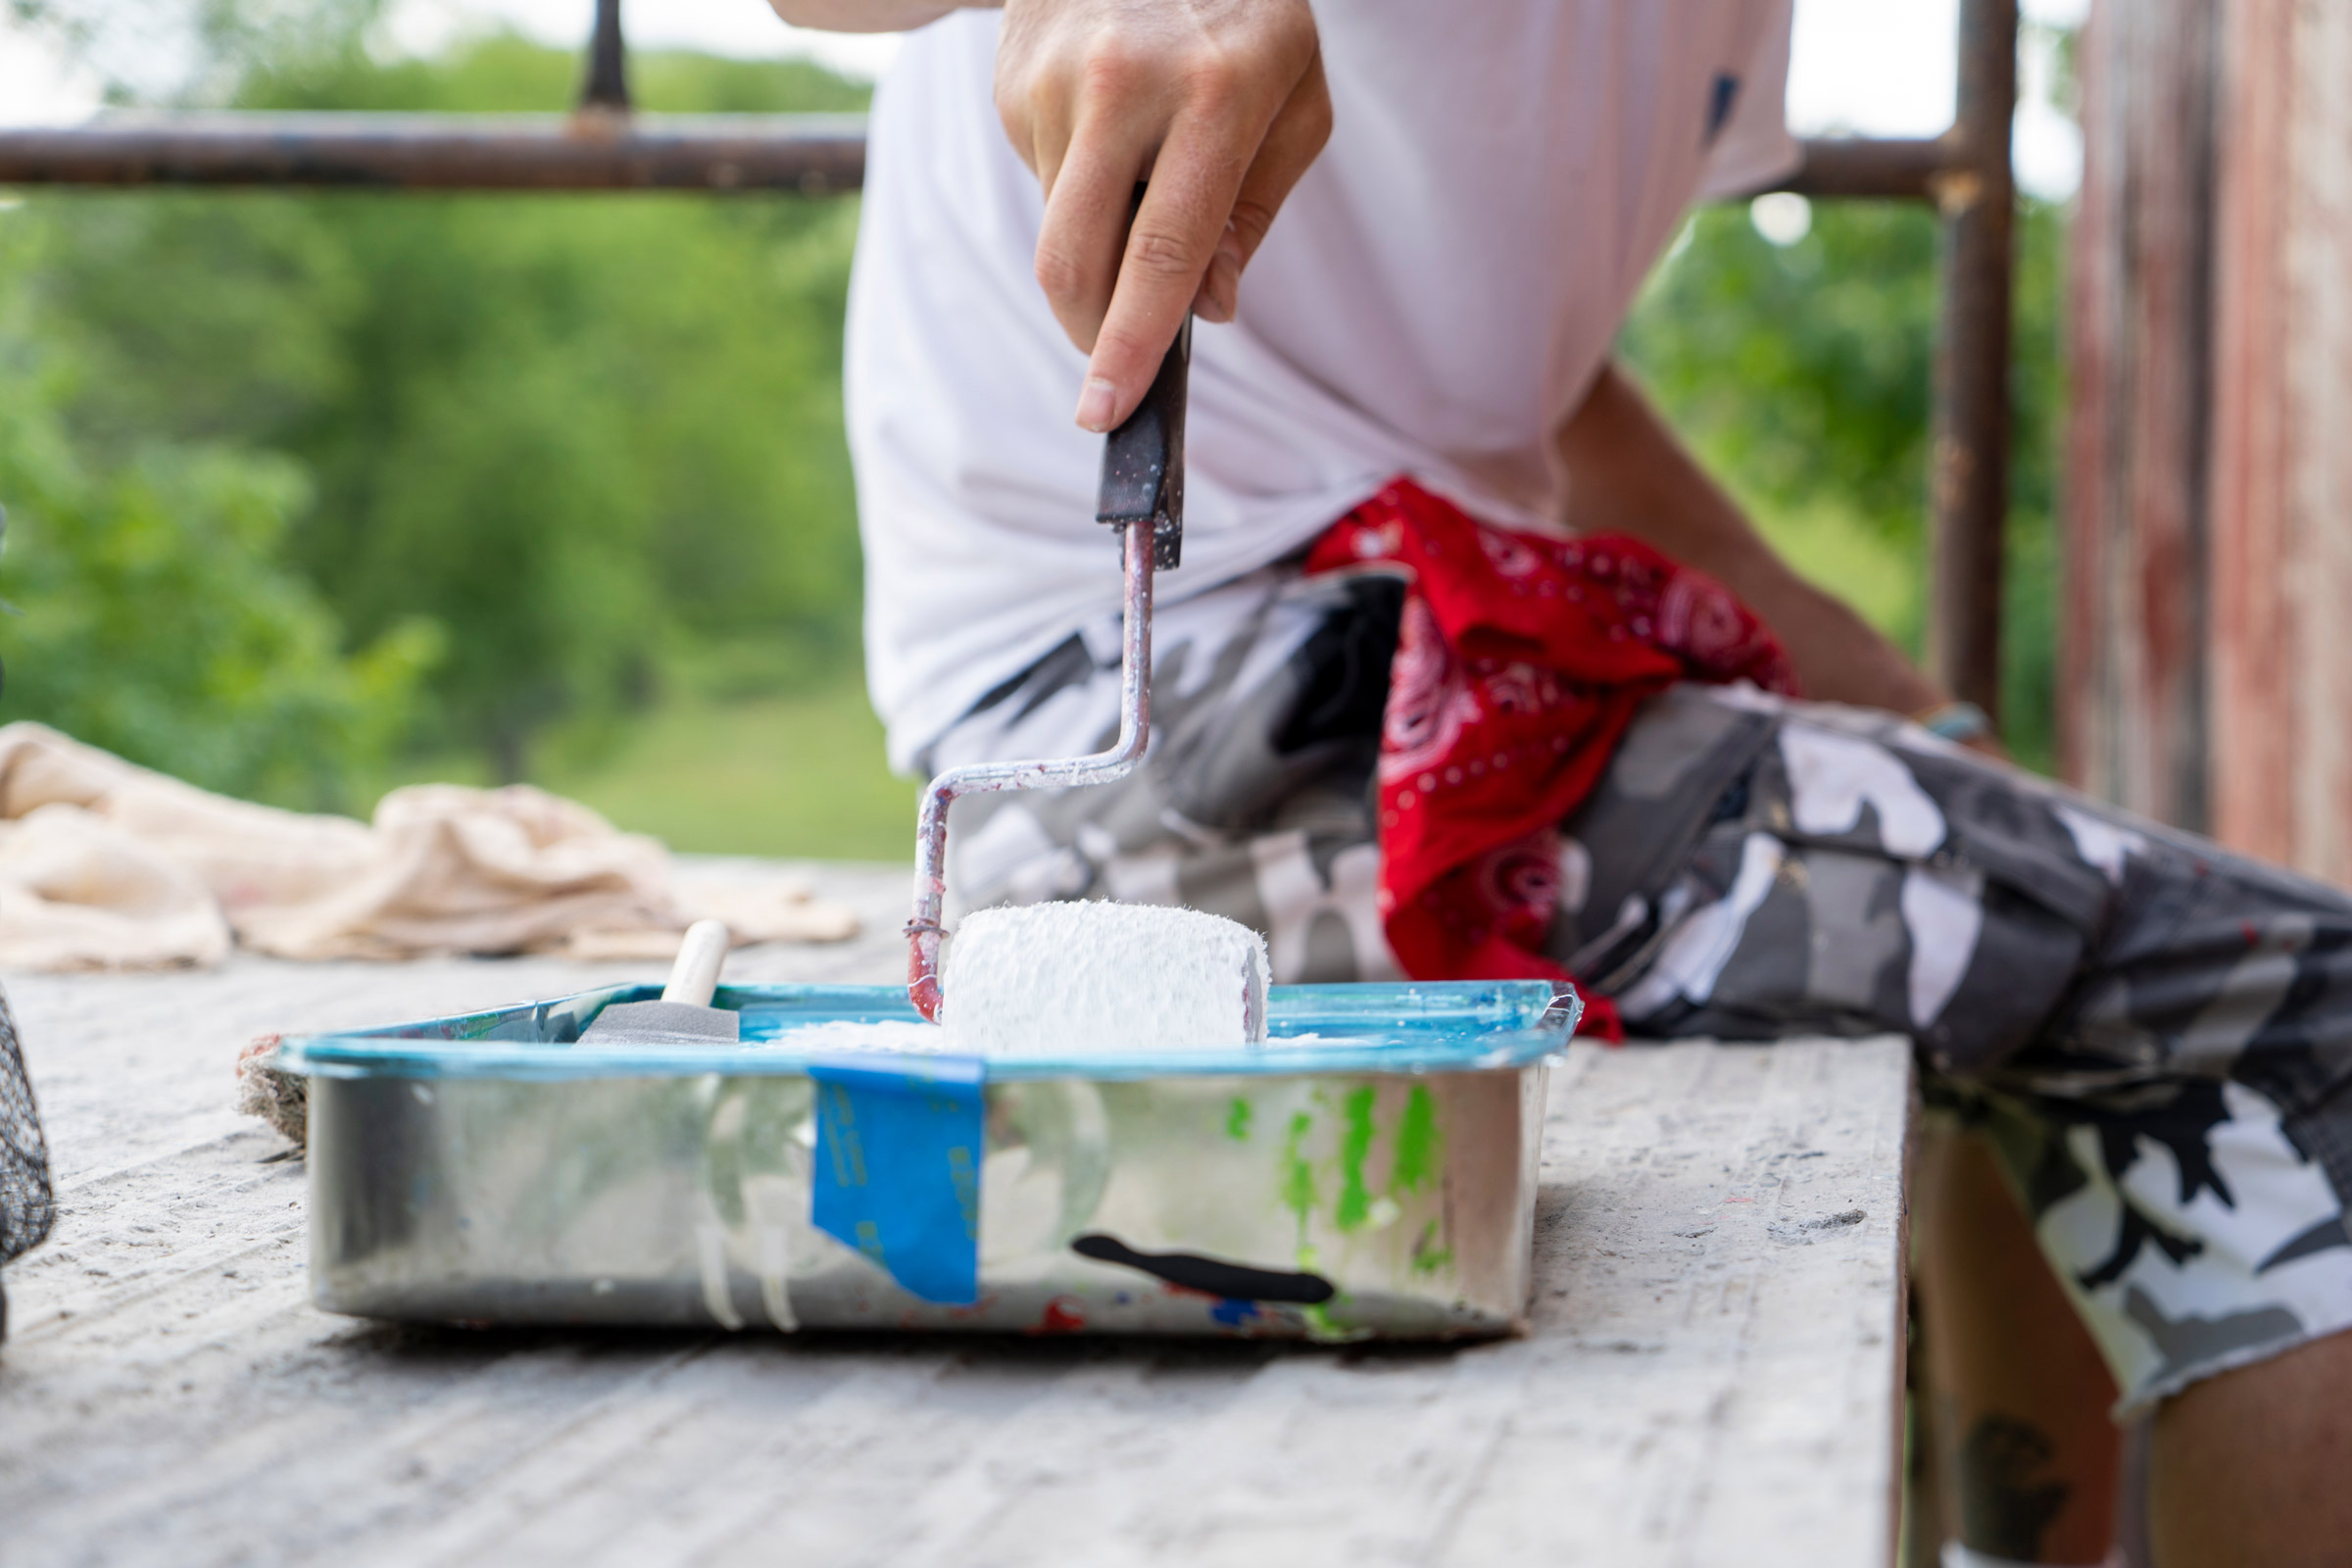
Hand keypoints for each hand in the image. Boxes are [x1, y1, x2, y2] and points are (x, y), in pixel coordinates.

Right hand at [993, 0, 1330, 430]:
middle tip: (1111, 360)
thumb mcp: (1293, 99)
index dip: (1132, 343)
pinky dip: (1077, 184)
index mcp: (1217, 96)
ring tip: (1143, 169)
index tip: (1108, 409)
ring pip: (1057, 229)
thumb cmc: (1243, 17)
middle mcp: (1126, 85)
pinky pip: (1041, 178)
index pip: (1165, 252)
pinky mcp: (1013, 81)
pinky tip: (1109, 126)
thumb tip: (1206, 307)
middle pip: (1077, 262)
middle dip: (1092, 332)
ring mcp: (1056, 80)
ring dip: (1097, 242)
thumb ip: (1255, 211)